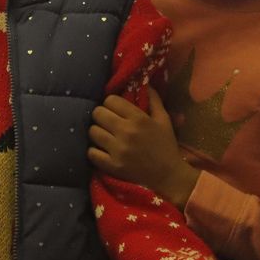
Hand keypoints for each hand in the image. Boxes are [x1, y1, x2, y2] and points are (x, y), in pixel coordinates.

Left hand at [87, 88, 199, 206]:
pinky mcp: (112, 166)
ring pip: (92, 131)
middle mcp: (127, 132)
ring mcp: (118, 150)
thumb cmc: (166, 146)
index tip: (115, 110)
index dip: (111, 104)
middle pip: (97, 113)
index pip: (110, 100)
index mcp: (139, 119)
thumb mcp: (164, 120)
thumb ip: (154, 100)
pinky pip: (91, 152)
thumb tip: (144, 83)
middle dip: (101, 116)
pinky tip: (102, 150)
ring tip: (105, 136)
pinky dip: (94, 151)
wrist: (168, 176)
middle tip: (107, 122)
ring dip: (97, 132)